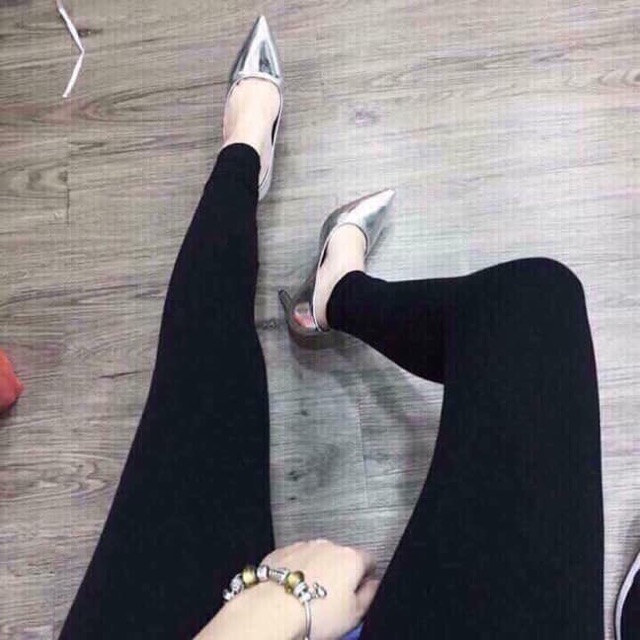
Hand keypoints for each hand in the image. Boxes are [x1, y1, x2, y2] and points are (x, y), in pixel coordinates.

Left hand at [260, 539, 379, 639]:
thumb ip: (371, 594)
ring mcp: (304, 546)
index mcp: (351, 558)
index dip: (366, 577)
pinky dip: (296, 570)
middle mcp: (328, 546)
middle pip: (341, 558)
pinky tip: (292, 591)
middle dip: (339, 575)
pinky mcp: (282, 551)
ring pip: (317, 557)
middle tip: (332, 600)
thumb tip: (374, 586)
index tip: (360, 589)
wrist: (273, 610)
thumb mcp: (355, 614)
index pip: (369, 560)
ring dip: (317, 571)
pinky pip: (295, 559)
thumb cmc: (312, 613)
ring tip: (309, 597)